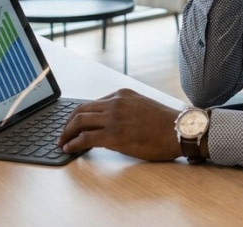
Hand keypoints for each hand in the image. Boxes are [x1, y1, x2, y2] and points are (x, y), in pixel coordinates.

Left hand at [57, 88, 182, 161]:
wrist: (180, 131)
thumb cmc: (166, 123)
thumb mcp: (142, 107)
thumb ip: (125, 110)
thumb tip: (111, 124)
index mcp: (122, 94)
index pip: (93, 103)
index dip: (80, 115)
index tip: (74, 124)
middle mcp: (115, 102)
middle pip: (81, 110)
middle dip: (68, 123)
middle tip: (63, 134)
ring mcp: (113, 118)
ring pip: (79, 121)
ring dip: (67, 133)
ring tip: (62, 142)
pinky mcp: (114, 135)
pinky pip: (85, 138)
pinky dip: (73, 143)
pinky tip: (69, 148)